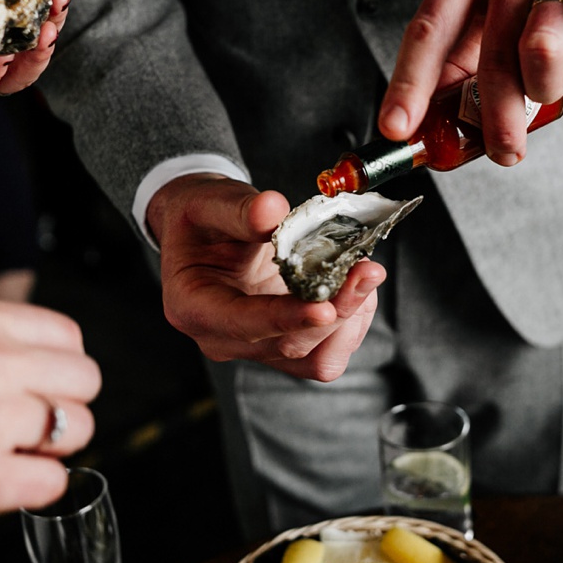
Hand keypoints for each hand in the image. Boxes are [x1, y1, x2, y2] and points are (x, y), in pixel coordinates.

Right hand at [0, 298, 100, 543]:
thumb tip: (18, 372)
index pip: (64, 336)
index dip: (52, 370)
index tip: (31, 390)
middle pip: (83, 380)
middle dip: (61, 407)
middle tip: (23, 430)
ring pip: (77, 430)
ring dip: (49, 449)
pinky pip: (50, 482)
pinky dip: (30, 489)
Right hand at [147, 174, 384, 381]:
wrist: (204, 231)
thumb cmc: (200, 219)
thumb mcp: (209, 204)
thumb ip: (239, 210)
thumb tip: (273, 209)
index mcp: (196, 308)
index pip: (244, 324)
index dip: (287, 319)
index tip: (325, 308)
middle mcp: (225, 338)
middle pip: (288, 346)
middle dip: (336, 311)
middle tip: (366, 270)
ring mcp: (257, 346)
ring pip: (315, 359)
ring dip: (350, 321)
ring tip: (364, 274)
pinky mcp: (285, 344)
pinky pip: (326, 352)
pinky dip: (351, 324)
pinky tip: (354, 288)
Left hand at [379, 0, 562, 163]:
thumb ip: (468, 39)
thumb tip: (437, 117)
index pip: (429, 28)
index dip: (409, 84)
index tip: (396, 128)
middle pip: (491, 57)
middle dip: (495, 120)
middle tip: (504, 152)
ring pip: (542, 51)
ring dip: (546, 86)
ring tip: (551, 81)